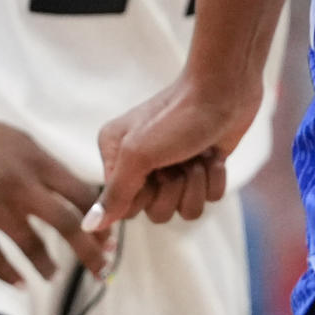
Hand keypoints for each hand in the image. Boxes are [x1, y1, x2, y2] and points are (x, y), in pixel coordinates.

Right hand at [0, 61, 106, 283]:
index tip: (109, 236)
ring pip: (32, 245)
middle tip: (102, 269)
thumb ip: (41, 165)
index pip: (81, 193)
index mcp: (36, 159)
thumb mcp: (15, 139)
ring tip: (54, 276)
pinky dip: (9, 274)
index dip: (100, 217)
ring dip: (47, 266)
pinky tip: (18, 282)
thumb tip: (70, 190)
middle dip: (89, 251)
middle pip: (67, 223)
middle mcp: (20, 182)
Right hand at [91, 70, 261, 240]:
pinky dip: (214, 179)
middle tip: (178, 163)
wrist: (226, 88)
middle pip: (155, 213)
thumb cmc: (177, 116)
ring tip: (198, 158)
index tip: (152, 174)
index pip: (123, 207)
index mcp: (116, 155)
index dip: (142, 197)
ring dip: (195, 186)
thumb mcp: (138, 154)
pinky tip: (214, 155)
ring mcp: (174, 165)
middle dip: (172, 191)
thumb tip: (88, 226)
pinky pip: (209, 198)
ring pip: (184, 210)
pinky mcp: (202, 166)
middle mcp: (142, 163)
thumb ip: (115, 193)